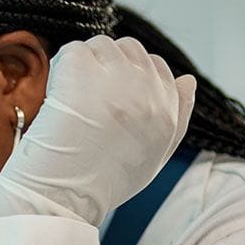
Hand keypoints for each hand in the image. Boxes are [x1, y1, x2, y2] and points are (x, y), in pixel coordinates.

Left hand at [0, 35, 197, 225]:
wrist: (60, 199)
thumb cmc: (99, 184)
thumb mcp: (153, 158)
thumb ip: (177, 118)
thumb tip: (187, 79)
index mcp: (167, 113)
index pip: (158, 68)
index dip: (127, 78)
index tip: (105, 100)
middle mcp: (148, 93)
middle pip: (130, 49)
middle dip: (106, 65)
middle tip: (84, 97)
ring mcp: (115, 81)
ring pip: (101, 45)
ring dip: (82, 64)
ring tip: (70, 97)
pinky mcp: (83, 75)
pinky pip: (73, 50)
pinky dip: (61, 67)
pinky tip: (56, 94)